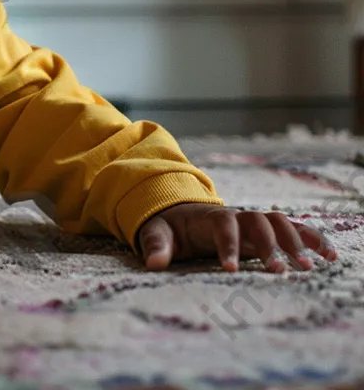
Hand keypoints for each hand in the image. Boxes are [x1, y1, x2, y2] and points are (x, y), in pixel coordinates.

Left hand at [138, 203, 338, 271]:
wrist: (180, 213)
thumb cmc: (170, 227)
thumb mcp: (157, 232)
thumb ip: (155, 245)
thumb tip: (153, 263)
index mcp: (209, 217)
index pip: (222, 225)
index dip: (227, 245)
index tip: (230, 269)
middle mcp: (236, 215)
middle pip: (257, 222)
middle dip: (268, 244)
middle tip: (278, 271)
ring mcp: (253, 221)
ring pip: (279, 222)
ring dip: (295, 241)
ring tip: (307, 267)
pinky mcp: (266, 230)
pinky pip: (293, 229)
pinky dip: (312, 238)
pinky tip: (330, 257)